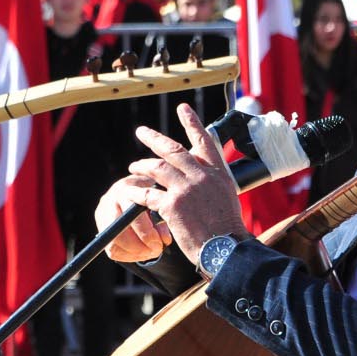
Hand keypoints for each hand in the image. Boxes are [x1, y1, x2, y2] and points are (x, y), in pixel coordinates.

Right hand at [95, 174, 172, 263]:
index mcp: (125, 189)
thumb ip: (163, 215)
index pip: (130, 215)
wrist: (142, 190)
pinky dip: (130, 256)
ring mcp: (102, 215)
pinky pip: (113, 251)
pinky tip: (143, 252)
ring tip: (151, 252)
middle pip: (118, 231)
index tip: (160, 241)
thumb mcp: (162, 199)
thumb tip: (163, 238)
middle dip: (139, 246)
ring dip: (135, 253)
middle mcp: (109, 200)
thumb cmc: (156, 193)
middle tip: (157, 250)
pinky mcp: (102, 230)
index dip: (145, 232)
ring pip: (114, 243)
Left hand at [120, 104, 249, 265]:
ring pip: (156, 168)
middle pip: (173, 149)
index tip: (182, 108)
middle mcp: (201, 175)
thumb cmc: (226, 227)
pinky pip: (147, 194)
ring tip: (133, 167)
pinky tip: (130, 192)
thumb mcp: (226, 195)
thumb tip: (198, 173)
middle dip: (153, 138)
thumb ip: (211, 180)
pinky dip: (137, 193)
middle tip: (140, 131)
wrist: (225, 247)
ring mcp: (185, 189)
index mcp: (217, 172)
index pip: (203, 140)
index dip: (191, 122)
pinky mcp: (172, 205)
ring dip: (141, 166)